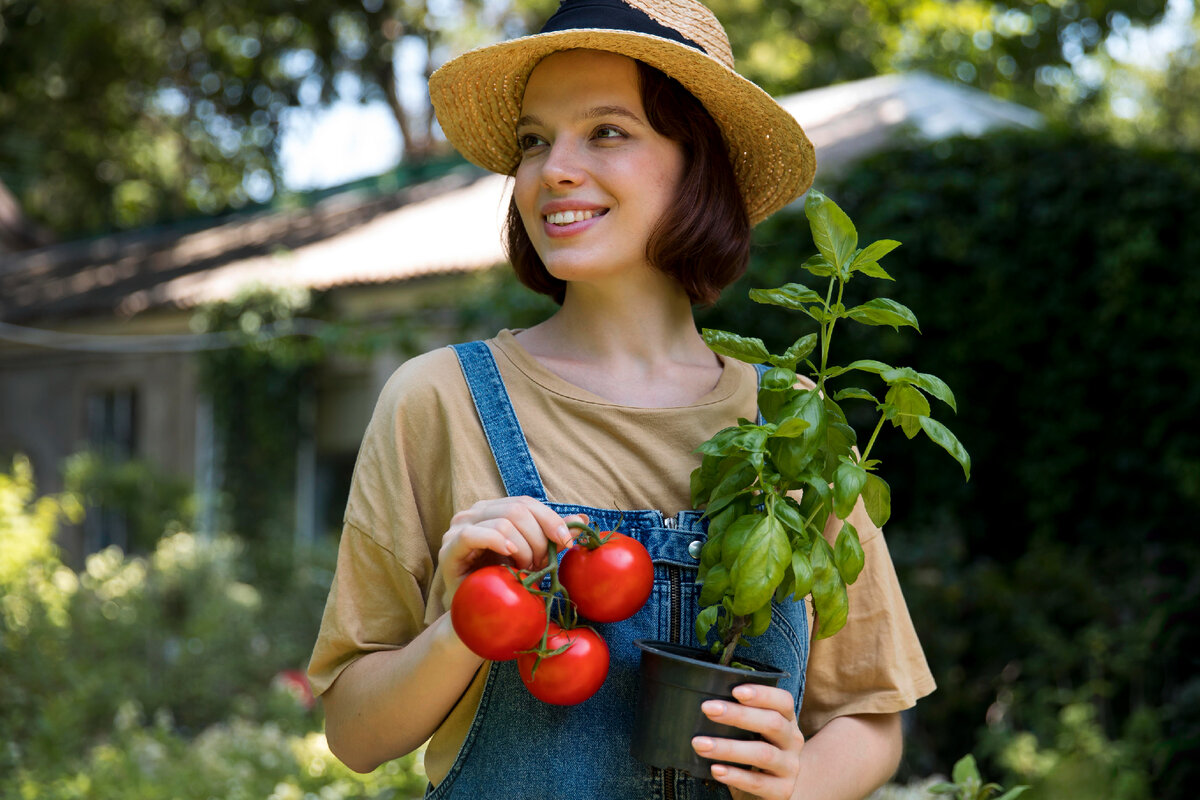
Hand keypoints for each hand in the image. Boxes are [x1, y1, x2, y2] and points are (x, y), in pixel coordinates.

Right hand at [438, 496, 586, 594]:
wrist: (479, 618)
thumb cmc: (505, 585)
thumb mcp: (534, 557)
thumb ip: (552, 537)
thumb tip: (583, 518)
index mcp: (493, 510)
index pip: (526, 503)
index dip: (550, 519)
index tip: (567, 542)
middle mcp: (474, 513)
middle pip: (517, 510)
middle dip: (537, 539)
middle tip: (540, 565)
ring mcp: (458, 529)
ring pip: (502, 522)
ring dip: (522, 548)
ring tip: (523, 569)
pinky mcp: (449, 549)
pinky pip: (473, 534)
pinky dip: (497, 542)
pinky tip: (510, 556)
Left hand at [691, 684, 803, 799]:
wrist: (783, 786)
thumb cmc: (760, 748)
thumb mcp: (758, 729)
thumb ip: (742, 715)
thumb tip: (706, 703)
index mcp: (787, 719)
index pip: (783, 701)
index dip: (762, 694)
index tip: (735, 691)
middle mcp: (792, 741)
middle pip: (772, 723)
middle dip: (738, 715)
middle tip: (707, 709)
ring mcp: (790, 767)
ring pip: (763, 754)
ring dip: (728, 748)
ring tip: (700, 744)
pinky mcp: (783, 790)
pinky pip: (758, 783)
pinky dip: (735, 776)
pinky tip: (716, 770)